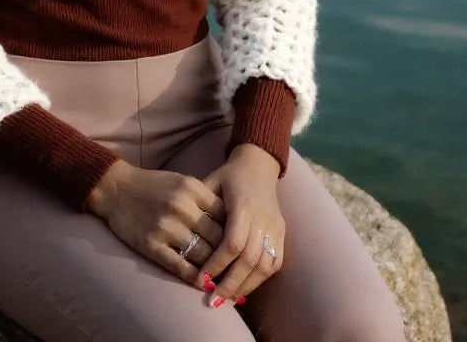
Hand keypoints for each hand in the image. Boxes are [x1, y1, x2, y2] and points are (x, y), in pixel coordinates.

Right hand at [87, 160, 227, 287]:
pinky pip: (180, 267)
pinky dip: (195, 278)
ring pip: (202, 255)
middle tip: (236, 267)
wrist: (115, 188)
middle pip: (217, 238)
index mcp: (191, 188)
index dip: (235, 232)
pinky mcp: (151, 245)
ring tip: (223, 278)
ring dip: (214, 269)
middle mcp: (180, 206)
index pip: (226, 215)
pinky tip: (202, 283)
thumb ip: (205, 199)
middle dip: (227, 254)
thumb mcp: (181, 182)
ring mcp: (165, 226)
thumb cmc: (153, 186)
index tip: (241, 244)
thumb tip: (232, 225)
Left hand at [199, 144, 285, 303]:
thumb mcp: (210, 183)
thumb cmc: (228, 176)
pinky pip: (275, 262)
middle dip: (230, 283)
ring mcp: (276, 226)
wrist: (258, 165)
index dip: (217, 264)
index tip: (201, 279)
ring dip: (245, 286)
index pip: (232, 243)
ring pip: (264, 265)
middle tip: (212, 301)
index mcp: (243, 205)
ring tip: (226, 300)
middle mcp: (263, 218)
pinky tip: (243, 289)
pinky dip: (260, 279)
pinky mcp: (282, 233)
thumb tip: (183, 236)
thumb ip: (200, 207)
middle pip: (249, 259)